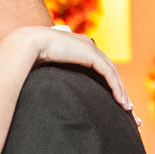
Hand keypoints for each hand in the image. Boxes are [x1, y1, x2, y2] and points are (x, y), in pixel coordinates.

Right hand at [8, 26, 141, 126]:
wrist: (27, 44)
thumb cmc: (30, 57)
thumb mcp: (47, 68)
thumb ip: (54, 74)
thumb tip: (48, 87)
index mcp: (79, 47)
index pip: (99, 66)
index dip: (109, 82)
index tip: (113, 98)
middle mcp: (88, 45)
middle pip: (110, 70)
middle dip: (119, 89)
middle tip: (126, 107)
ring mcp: (90, 48)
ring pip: (113, 73)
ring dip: (121, 91)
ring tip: (126, 109)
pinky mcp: (90, 54)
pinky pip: (109, 74)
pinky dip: (116, 88)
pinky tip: (121, 102)